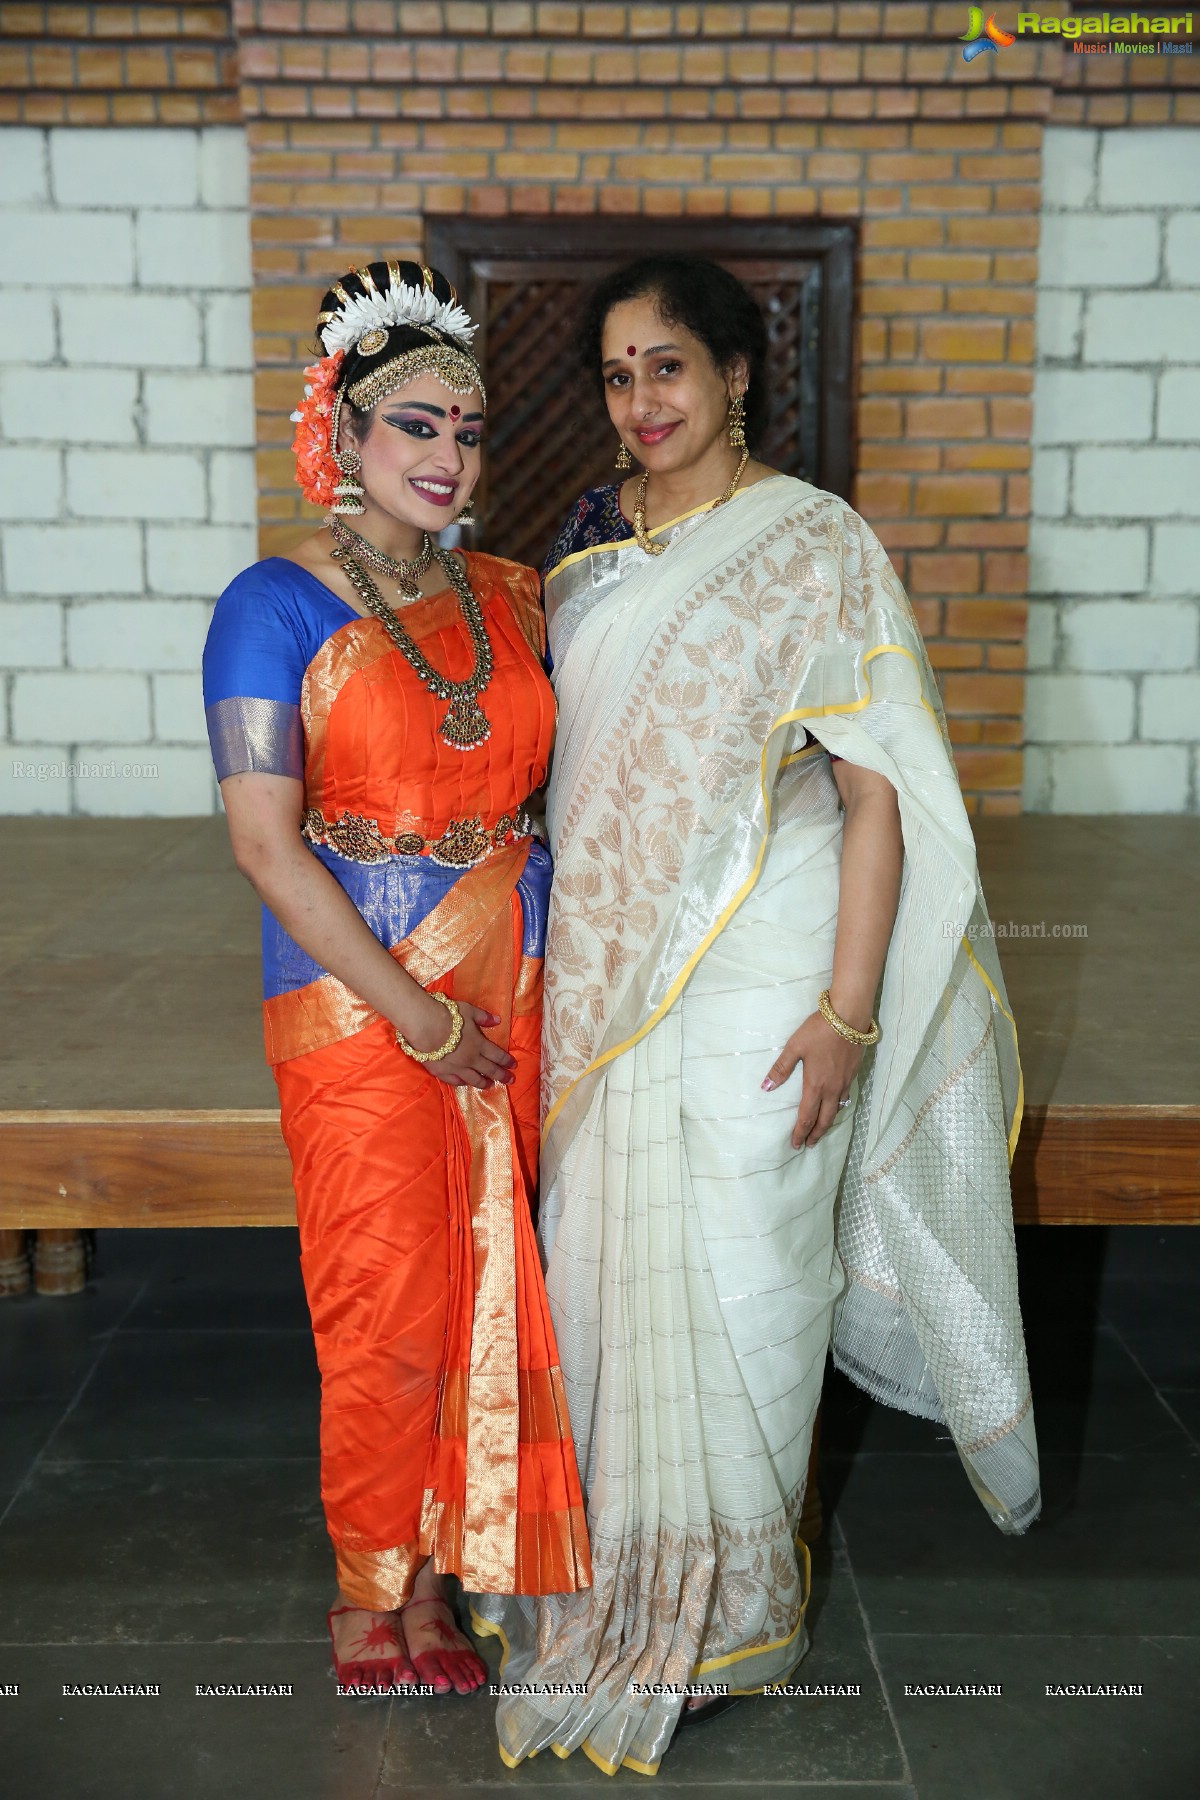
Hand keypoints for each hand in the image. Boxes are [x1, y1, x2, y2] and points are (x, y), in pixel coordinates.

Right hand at [401, 998, 515, 1090]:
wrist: (425, 1027)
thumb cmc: (448, 1016)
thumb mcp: (469, 1011)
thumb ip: (484, 1017)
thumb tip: (498, 1020)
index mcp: (480, 1044)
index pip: (498, 1055)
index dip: (507, 1061)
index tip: (514, 1066)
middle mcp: (471, 1059)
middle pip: (490, 1069)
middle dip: (502, 1075)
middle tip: (511, 1080)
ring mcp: (457, 1068)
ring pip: (474, 1079)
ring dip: (484, 1083)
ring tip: (491, 1085)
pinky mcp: (442, 1072)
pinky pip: (455, 1081)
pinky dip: (462, 1083)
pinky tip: (465, 1084)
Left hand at [762, 1011, 862, 1149]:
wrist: (848, 1018)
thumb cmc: (818, 1031)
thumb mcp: (795, 1047)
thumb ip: (781, 1069)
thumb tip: (765, 1087)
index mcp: (815, 1085)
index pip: (807, 1117)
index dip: (800, 1133)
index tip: (795, 1144)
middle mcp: (832, 1089)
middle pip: (825, 1120)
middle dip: (816, 1134)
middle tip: (809, 1144)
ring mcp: (845, 1082)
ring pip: (837, 1110)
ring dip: (828, 1123)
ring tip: (821, 1130)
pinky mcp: (853, 1074)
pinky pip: (845, 1098)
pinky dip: (838, 1108)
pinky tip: (835, 1105)